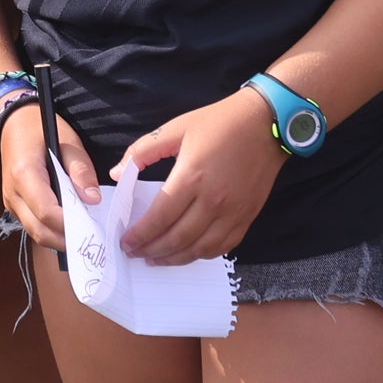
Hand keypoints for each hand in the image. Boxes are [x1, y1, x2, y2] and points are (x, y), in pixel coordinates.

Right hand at [0, 109, 98, 255]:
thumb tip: (93, 199)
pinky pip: (33, 226)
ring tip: (85, 233)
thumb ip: (80, 170)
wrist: (13, 122)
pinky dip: (52, 231)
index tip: (94, 227)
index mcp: (23, 174)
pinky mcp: (14, 206)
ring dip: (59, 238)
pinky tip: (71, 225)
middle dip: (67, 240)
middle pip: (39, 231)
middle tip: (94, 239)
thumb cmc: (41, 129)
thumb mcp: (67, 141)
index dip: (70, 225)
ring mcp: (10, 202)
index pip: (46, 212)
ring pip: (35, 233)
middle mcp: (12, 193)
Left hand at [117, 91, 286, 264]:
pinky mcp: (247, 217)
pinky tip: (188, 253)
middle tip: (135, 254)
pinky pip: (223, 246)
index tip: (125, 242)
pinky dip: (202, 254)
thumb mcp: (175, 128)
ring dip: (176, 259)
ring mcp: (233, 212)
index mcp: (192, 177)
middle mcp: (213, 201)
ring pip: (201, 248)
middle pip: (179, 238)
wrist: (266, 123)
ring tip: (156, 259)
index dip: (141, 234)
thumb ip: (142, 151)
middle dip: (153, 250)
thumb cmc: (218, 123)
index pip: (161, 216)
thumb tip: (117, 173)